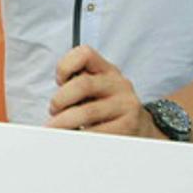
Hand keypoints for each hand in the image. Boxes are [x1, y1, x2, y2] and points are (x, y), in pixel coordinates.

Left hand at [46, 46, 162, 138]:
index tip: (59, 81)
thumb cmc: (106, 107)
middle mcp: (118, 84)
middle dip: (60, 100)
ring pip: (88, 112)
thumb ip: (76, 86)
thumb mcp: (95, 90)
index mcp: (107, 70)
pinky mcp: (128, 126)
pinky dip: (80, 137)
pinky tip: (73, 139)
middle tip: (53, 111)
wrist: (139, 127)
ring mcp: (125, 104)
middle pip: (83, 85)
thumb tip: (54, 103)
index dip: (65, 66)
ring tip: (55, 129)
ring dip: (64, 122)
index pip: (85, 54)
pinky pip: (98, 133)